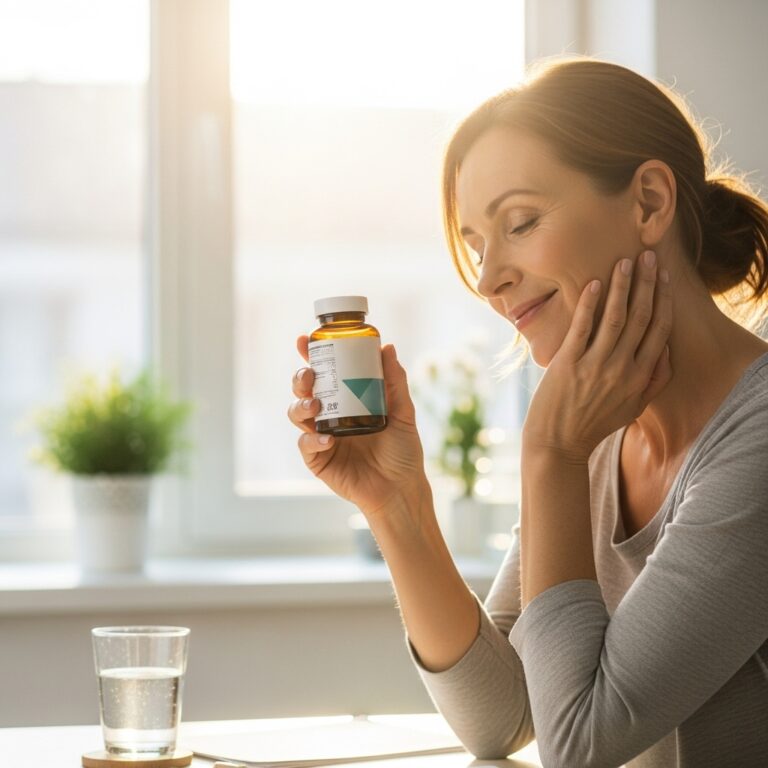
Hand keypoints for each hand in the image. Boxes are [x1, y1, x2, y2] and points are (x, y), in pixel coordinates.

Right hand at [288, 337, 428, 519]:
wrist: (401, 488)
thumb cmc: (403, 451)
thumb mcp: (403, 412)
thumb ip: (395, 382)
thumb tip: (388, 347)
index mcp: (346, 400)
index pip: (324, 373)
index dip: (311, 356)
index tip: (305, 340)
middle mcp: (330, 416)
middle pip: (304, 390)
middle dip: (300, 378)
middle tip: (310, 375)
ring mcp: (321, 436)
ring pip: (297, 413)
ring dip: (301, 405)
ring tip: (315, 406)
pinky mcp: (318, 459)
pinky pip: (306, 444)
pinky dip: (312, 439)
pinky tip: (327, 438)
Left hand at [523, 249, 672, 461]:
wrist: (558, 444)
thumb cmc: (594, 425)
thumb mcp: (632, 409)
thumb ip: (653, 382)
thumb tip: (666, 352)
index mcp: (640, 377)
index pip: (659, 330)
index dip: (663, 300)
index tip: (664, 277)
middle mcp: (622, 369)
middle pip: (641, 317)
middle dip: (647, 284)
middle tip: (648, 256)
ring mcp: (595, 365)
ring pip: (616, 317)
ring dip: (622, 286)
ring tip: (625, 262)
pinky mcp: (569, 363)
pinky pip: (583, 327)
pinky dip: (590, 304)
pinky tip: (594, 283)